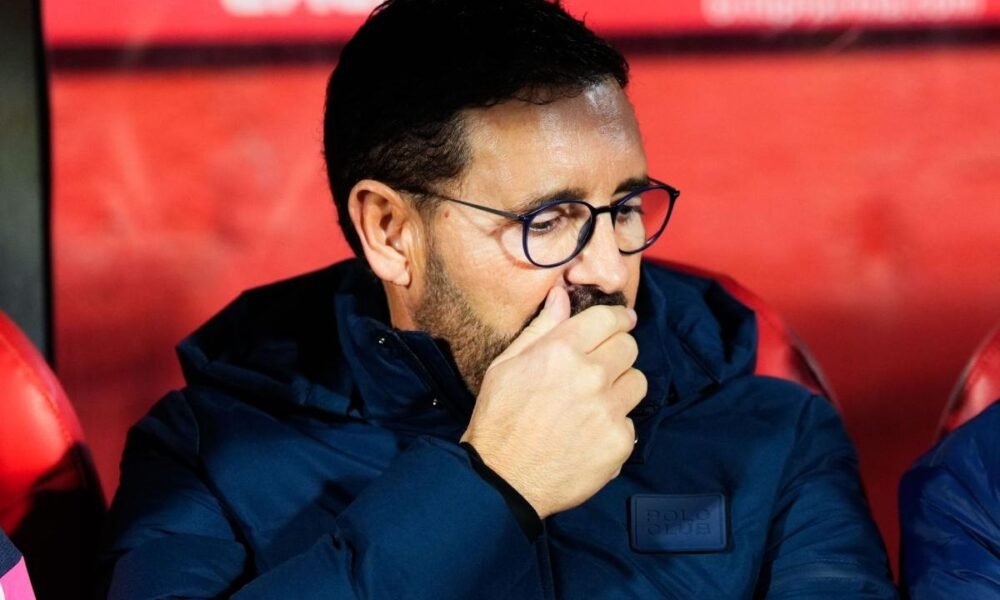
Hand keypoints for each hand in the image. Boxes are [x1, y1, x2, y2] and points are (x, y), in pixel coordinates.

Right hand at [460, 285, 646, 518]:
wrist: (502, 479)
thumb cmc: (499, 419)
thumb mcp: (507, 365)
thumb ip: (541, 329)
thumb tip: (561, 296)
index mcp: (562, 350)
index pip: (609, 319)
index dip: (618, 319)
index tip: (621, 322)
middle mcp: (590, 375)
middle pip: (629, 347)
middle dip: (617, 352)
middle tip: (600, 368)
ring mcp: (608, 409)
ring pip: (638, 382)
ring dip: (621, 388)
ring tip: (595, 403)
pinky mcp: (619, 442)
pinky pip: (630, 421)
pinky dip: (614, 426)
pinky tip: (590, 434)